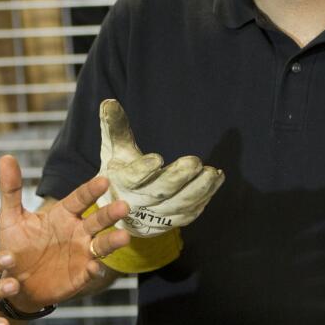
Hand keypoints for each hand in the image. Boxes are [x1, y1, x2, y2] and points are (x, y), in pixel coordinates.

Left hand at [0, 154, 129, 309]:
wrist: (15, 283)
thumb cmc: (15, 247)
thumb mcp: (10, 218)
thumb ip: (11, 189)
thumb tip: (6, 157)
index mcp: (62, 215)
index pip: (80, 198)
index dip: (91, 190)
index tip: (104, 180)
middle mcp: (77, 232)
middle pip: (98, 220)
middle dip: (110, 213)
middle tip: (123, 206)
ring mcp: (82, 254)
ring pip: (101, 245)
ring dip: (112, 241)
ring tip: (123, 237)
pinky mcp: (81, 276)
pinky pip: (92, 272)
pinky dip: (95, 269)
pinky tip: (95, 267)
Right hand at [97, 99, 223, 236]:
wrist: (119, 208)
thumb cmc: (119, 170)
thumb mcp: (113, 148)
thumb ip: (115, 127)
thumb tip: (109, 101)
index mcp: (121, 182)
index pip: (132, 178)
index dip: (144, 170)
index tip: (158, 158)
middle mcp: (137, 202)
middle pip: (159, 192)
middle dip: (178, 178)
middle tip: (195, 162)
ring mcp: (155, 216)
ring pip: (179, 205)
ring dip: (198, 190)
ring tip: (214, 173)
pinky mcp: (170, 223)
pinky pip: (189, 214)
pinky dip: (204, 199)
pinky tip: (215, 182)